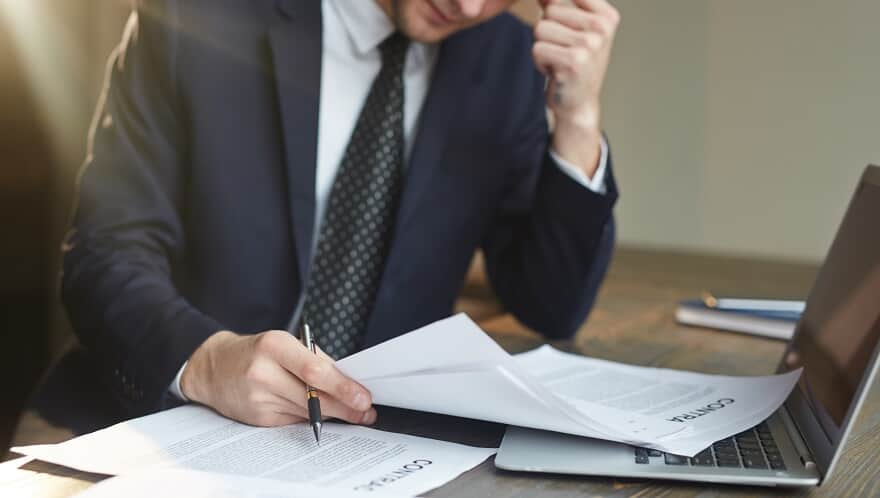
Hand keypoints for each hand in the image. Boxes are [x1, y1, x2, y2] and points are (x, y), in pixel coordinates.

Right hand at [181, 330, 375, 426]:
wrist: (214, 368)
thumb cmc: (257, 352)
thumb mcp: (286, 344)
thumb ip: (317, 361)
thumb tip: (351, 383)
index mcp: (274, 345)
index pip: (314, 370)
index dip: (342, 387)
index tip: (363, 397)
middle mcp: (264, 372)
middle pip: (313, 396)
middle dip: (345, 407)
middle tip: (365, 412)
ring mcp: (258, 397)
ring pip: (307, 412)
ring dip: (333, 414)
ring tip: (352, 413)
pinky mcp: (258, 418)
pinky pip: (295, 421)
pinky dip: (312, 418)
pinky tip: (321, 414)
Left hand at [533, 0, 619, 174]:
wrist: (578, 103)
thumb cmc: (574, 63)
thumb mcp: (573, 29)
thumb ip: (558, 4)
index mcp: (607, 15)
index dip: (555, 14)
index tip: (569, 34)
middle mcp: (602, 28)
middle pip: (550, 10)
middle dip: (548, 32)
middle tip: (564, 51)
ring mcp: (590, 45)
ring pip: (541, 29)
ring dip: (544, 47)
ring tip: (560, 60)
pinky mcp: (573, 62)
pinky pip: (537, 48)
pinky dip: (540, 62)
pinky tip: (557, 71)